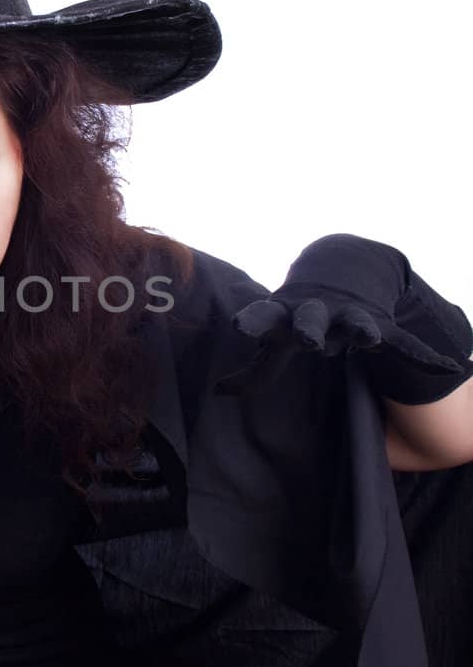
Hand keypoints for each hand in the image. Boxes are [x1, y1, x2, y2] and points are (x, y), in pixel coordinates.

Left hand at [214, 234, 467, 399]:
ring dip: (361, 330)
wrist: (342, 274)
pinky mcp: (381, 326)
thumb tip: (218, 393)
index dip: (254, 321)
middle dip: (311, 329)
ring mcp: (351, 316)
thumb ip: (253, 371)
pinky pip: (405, 344)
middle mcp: (319, 311)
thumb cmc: (299, 319)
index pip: (265, 316)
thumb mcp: (275, 342)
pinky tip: (449, 368)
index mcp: (287, 315)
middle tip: (310, 342)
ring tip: (368, 339)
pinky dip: (425, 356)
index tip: (240, 326)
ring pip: (358, 323)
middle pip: (313, 319)